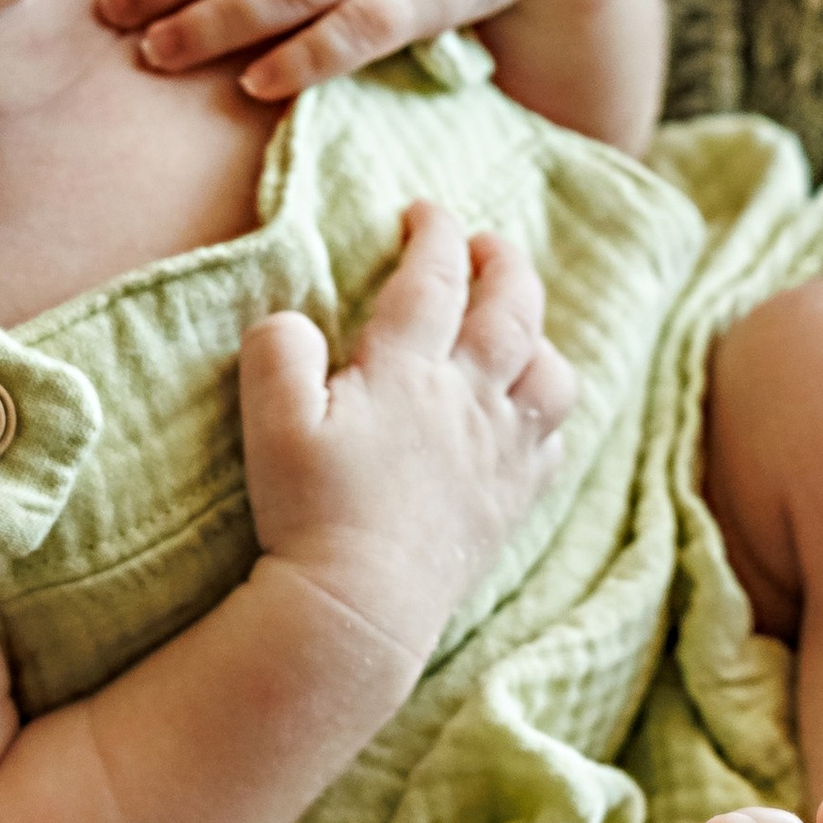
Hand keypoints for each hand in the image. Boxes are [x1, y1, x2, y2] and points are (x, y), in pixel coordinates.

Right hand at [239, 202, 575, 670]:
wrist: (359, 610)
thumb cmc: (308, 513)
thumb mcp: (270, 422)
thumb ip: (278, 351)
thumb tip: (294, 319)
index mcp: (408, 370)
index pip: (435, 278)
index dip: (434, 233)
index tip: (425, 211)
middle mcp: (468, 400)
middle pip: (512, 310)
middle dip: (505, 264)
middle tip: (487, 245)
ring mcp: (498, 453)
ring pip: (551, 374)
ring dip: (539, 337)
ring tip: (517, 328)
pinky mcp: (509, 502)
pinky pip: (550, 442)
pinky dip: (545, 412)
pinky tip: (526, 413)